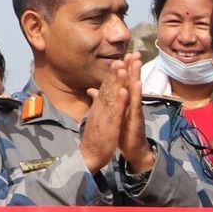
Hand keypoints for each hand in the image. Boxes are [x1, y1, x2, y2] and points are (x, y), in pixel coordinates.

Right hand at [80, 56, 131, 171]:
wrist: (89, 155)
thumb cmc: (95, 137)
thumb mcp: (96, 118)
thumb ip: (96, 104)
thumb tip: (94, 92)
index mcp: (99, 106)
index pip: (106, 87)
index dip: (113, 73)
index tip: (120, 60)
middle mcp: (100, 108)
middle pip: (108, 86)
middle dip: (116, 71)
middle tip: (123, 56)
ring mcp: (104, 116)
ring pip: (111, 96)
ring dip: (117, 81)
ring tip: (123, 67)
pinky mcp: (109, 126)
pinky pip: (115, 112)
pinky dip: (119, 101)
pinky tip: (124, 91)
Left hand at [116, 55, 154, 173]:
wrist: (133, 149)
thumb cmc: (124, 132)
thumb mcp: (114, 115)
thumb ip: (107, 101)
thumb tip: (95, 91)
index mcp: (125, 102)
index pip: (124, 83)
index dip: (124, 69)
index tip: (124, 55)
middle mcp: (131, 104)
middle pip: (131, 82)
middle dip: (133, 67)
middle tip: (135, 52)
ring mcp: (135, 110)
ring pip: (135, 90)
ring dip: (136, 75)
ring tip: (137, 62)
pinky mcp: (136, 119)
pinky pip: (135, 105)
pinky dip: (135, 94)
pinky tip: (136, 84)